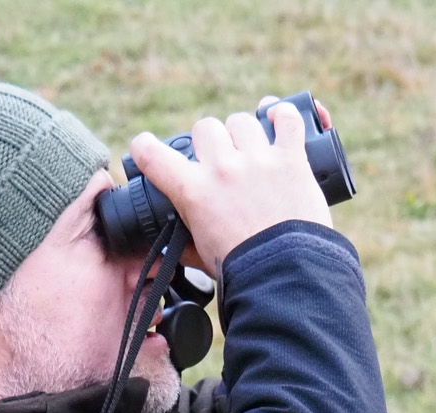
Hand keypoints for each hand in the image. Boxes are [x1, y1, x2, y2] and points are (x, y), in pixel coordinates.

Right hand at [128, 100, 332, 278]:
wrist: (282, 276)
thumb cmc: (241, 271)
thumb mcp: (201, 256)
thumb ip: (184, 242)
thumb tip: (174, 244)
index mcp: (193, 191)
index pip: (153, 155)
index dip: (145, 147)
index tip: (146, 147)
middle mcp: (222, 168)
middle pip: (205, 127)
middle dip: (209, 142)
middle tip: (219, 161)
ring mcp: (258, 160)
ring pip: (242, 121)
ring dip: (243, 132)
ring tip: (250, 150)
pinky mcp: (291, 159)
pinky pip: (287, 118)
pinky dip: (282, 114)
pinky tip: (276, 117)